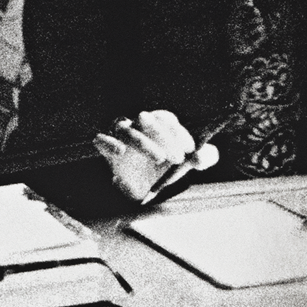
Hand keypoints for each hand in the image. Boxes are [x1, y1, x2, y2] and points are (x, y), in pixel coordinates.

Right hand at [93, 110, 220, 204]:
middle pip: (145, 119)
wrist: (146, 187)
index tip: (191, 150)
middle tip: (178, 158)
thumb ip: (205, 156)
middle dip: (162, 135)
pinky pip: (101, 140)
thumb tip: (201, 156)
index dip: (179, 132)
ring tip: (159, 158)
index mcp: (158, 124)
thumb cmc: (169, 167)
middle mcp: (138, 126)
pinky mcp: (107, 150)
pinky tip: (120, 151)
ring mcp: (121, 137)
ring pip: (125, 129)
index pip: (166, 119)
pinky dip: (108, 143)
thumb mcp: (190, 162)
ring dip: (141, 142)